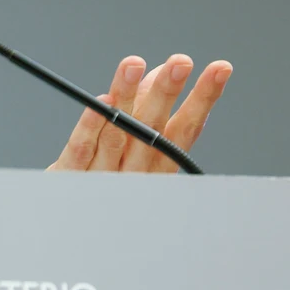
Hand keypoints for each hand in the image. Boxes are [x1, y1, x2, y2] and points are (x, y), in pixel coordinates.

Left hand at [47, 54, 229, 172]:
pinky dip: (91, 125)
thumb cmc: (104, 181)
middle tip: (180, 63)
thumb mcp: (130, 149)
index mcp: (155, 167)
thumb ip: (143, 111)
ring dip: (127, 96)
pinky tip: (100, 101)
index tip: (219, 69)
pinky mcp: (71, 178)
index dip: (203, 99)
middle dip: (168, 93)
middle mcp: (135, 175)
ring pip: (117, 133)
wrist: (69, 227)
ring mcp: (103, 178)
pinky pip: (82, 149)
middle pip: (153, 130)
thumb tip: (156, 72)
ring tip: (134, 64)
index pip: (184, 129)